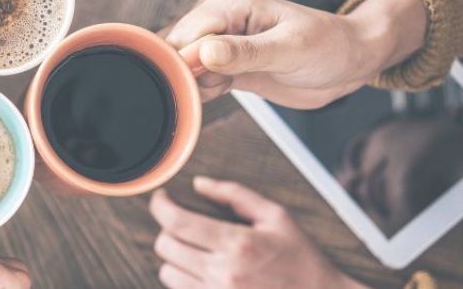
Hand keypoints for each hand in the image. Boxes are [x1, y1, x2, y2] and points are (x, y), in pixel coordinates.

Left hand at [149, 177, 365, 288]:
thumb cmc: (301, 260)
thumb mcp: (277, 217)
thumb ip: (235, 195)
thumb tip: (199, 184)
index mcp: (237, 243)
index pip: (177, 221)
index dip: (160, 205)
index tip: (161, 198)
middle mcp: (223, 273)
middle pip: (165, 246)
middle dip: (168, 231)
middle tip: (183, 225)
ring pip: (167, 273)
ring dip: (174, 259)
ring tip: (194, 252)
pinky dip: (184, 280)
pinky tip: (201, 273)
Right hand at [165, 0, 426, 108]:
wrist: (350, 62)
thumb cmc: (330, 46)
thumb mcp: (291, 49)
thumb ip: (246, 52)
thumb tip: (205, 52)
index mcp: (231, 2)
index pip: (187, 32)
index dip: (184, 61)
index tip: (197, 84)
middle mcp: (219, 17)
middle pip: (176, 49)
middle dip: (185, 75)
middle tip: (215, 88)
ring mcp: (219, 41)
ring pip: (182, 66)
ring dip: (193, 85)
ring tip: (226, 88)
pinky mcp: (224, 64)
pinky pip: (197, 79)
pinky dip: (202, 92)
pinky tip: (223, 92)